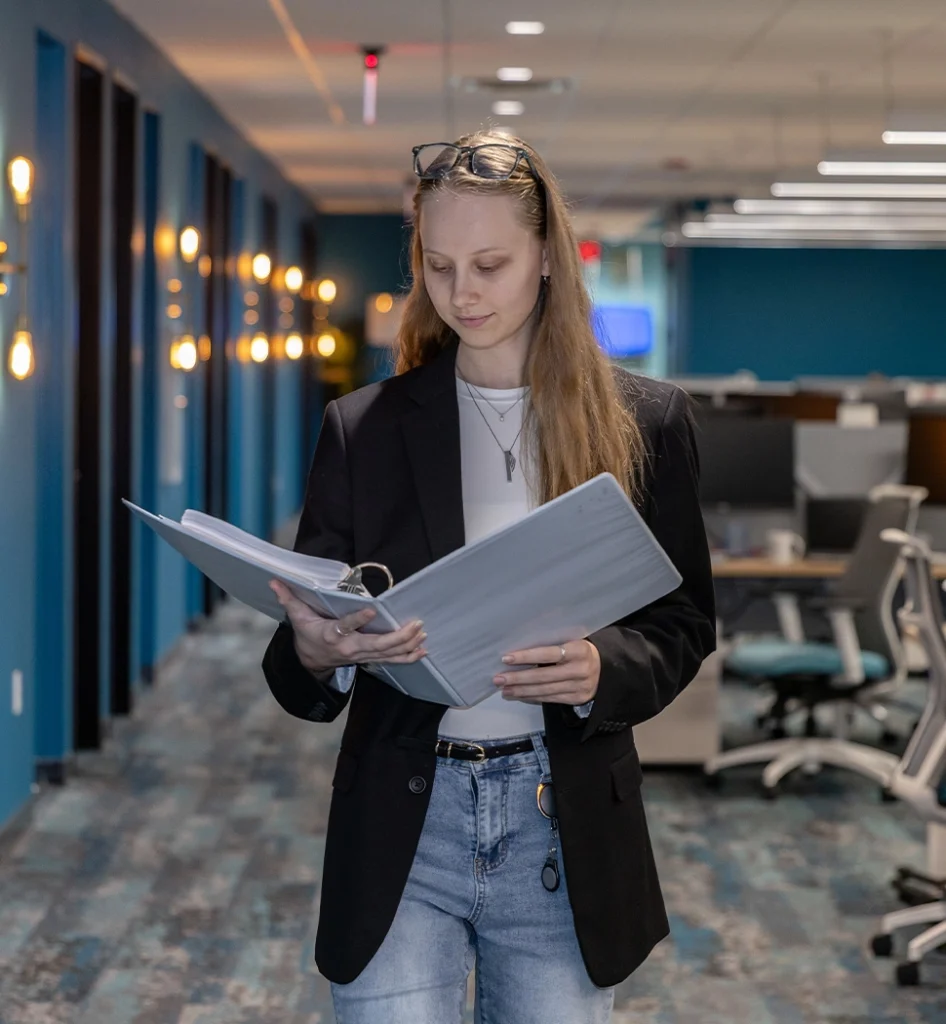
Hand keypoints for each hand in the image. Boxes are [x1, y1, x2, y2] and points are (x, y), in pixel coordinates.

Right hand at [269, 580, 427, 674]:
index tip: (372, 610)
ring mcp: (361, 656)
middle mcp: (349, 648)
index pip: (346, 627)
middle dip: (398, 636)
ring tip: (422, 634)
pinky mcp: (370, 659)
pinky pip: (392, 660)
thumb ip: (289, 598)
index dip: (358, 620)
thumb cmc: (308, 634)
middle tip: (415, 624)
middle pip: (377, 645)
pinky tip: (423, 650)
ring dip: (407, 645)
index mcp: (332, 634)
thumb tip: (274, 581)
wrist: (311, 662)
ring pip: (388, 654)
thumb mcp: (296, 617)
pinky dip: (408, 657)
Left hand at [493, 640, 599, 705]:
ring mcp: (579, 687)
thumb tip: (520, 644)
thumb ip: (553, 641)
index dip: (526, 657)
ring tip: (504, 690)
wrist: (607, 668)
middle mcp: (580, 670)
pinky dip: (532, 698)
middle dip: (518, 678)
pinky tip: (519, 696)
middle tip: (498, 679)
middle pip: (543, 676)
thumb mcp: (572, 639)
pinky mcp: (576, 699)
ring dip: (521, 691)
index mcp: (579, 650)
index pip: (548, 654)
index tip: (506, 658)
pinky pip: (550, 699)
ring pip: (544, 691)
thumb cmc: (580, 650)